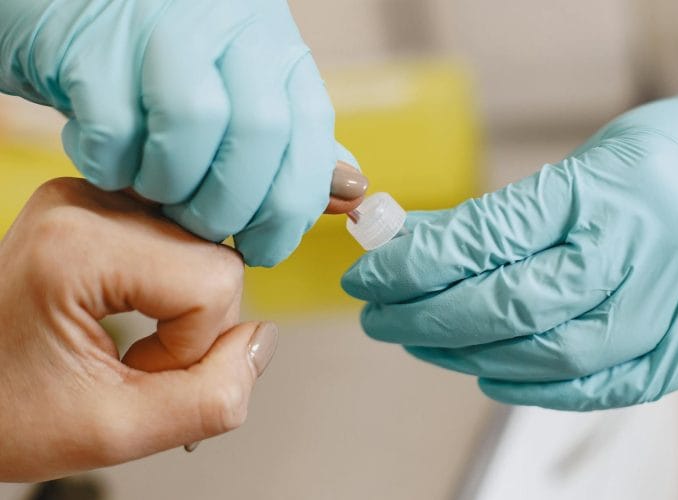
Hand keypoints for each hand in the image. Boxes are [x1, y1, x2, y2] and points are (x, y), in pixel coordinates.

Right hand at [0, 0, 359, 266]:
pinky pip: (115, 128)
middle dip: (233, 205)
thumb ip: (291, 143)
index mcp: (274, 46)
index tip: (263, 248)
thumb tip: (349, 191)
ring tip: (155, 197)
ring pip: (194, 123)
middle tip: (204, 231)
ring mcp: (161, 27)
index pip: (310, 132)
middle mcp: (230, 26)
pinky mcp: (93, 45)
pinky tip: (110, 169)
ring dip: (173, 186)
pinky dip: (113, 168)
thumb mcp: (238, 92)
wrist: (65, 10)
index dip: (291, 206)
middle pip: (260, 130)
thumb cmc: (157, 66)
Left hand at [0, 178, 276, 480]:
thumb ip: (210, 398)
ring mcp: (91, 196)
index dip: (194, 344)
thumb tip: (264, 341)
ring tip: (132, 334)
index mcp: (76, 245)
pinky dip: (173, 284)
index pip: (214, 279)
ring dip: (186, 305)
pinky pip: (182, 238)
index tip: (136, 371)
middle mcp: (84, 201)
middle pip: (215, 257)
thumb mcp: (114, 431)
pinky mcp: (98, 204)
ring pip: (206, 246)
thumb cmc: (5, 411)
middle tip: (136, 359)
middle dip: (195, 323)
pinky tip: (137, 307)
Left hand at [341, 45, 677, 410]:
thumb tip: (425, 253)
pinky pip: (605, 388)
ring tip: (427, 343)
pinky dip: (538, 388)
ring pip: (555, 359)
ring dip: (473, 358)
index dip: (420, 264)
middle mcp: (652, 251)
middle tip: (384, 317)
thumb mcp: (592, 163)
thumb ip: (516, 217)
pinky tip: (493, 373)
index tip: (373, 273)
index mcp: (617, 189)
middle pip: (517, 307)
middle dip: (432, 319)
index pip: (493, 238)